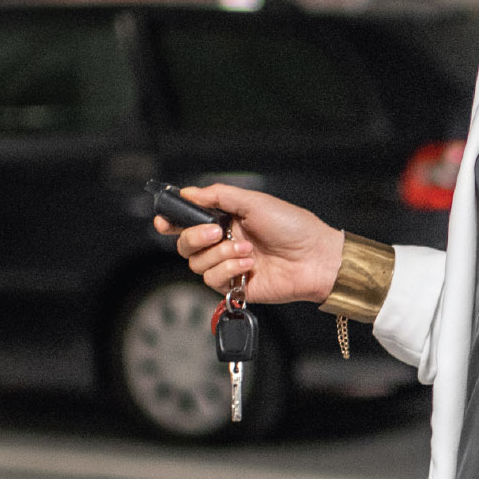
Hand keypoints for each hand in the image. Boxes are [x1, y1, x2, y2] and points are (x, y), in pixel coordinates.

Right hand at [154, 184, 343, 305]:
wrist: (314, 257)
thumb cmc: (292, 226)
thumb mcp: (254, 201)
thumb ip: (218, 196)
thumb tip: (188, 192)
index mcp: (226, 219)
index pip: (188, 221)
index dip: (171, 221)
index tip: (164, 220)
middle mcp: (223, 242)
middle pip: (184, 244)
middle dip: (194, 236)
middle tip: (217, 231)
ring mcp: (228, 265)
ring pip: (197, 264)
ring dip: (220, 254)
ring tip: (246, 249)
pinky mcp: (234, 287)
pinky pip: (212, 280)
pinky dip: (228, 269)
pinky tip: (249, 264)